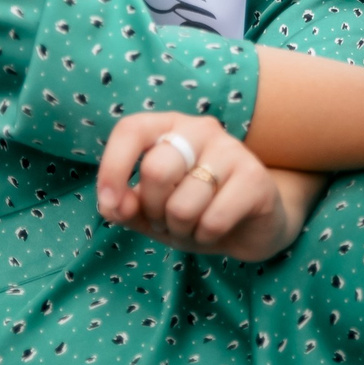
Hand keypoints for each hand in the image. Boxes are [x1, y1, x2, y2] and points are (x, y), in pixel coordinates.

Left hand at [97, 114, 313, 262]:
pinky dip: (206, 237)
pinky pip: (213, 220)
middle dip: (154, 211)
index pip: (131, 130)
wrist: (252, 227)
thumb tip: (112, 204)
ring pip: (182, 204)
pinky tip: (216, 230)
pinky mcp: (255, 177)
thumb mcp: (152, 212)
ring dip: (182, 230)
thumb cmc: (196, 212)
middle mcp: (201, 129)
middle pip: (156, 170)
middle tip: (168, 221)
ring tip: (194, 226)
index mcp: (170, 127)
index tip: (109, 204)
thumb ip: (124, 206)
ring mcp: (231, 149)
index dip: (113, 168)